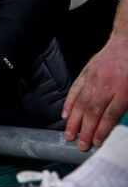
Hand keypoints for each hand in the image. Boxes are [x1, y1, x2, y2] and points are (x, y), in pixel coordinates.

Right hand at [63, 34, 127, 149]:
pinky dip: (69, 103)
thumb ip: (124, 106)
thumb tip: (112, 124)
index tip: (96, 142)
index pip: (110, 114)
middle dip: (85, 129)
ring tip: (68, 134)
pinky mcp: (85, 72)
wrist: (126, 42)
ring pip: (81, 102)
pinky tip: (65, 114)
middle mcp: (106, 84)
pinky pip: (75, 89)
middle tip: (79, 144)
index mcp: (123, 90)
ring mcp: (93, 78)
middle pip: (93, 111)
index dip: (102, 130)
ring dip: (73, 120)